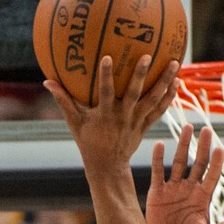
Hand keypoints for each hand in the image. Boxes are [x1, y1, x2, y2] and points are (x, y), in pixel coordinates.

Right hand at [44, 55, 178, 172]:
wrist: (107, 167)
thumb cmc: (89, 143)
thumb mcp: (74, 123)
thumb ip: (63, 101)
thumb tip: (46, 80)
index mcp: (105, 115)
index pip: (105, 92)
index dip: (106, 76)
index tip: (107, 57)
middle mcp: (123, 117)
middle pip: (134, 94)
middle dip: (140, 75)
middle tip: (148, 55)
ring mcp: (136, 122)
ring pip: (153, 101)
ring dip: (164, 83)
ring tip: (175, 64)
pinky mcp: (145, 127)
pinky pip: (159, 111)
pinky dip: (168, 98)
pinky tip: (176, 83)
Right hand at [147, 124, 223, 223]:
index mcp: (203, 198)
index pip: (212, 176)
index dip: (216, 164)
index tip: (220, 149)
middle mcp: (190, 190)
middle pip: (198, 163)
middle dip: (202, 147)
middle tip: (206, 130)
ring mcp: (173, 190)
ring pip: (179, 163)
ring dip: (183, 145)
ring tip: (187, 127)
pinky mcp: (157, 193)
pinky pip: (158, 173)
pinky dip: (158, 159)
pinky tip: (159, 144)